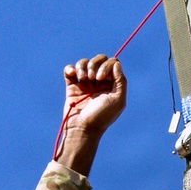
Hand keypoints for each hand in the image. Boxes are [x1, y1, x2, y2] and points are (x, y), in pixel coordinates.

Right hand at [57, 54, 125, 174]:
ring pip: (84, 63)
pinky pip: (70, 70)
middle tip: (93, 78)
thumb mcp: (118, 100)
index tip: (101, 79)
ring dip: (82, 66)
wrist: (82, 129)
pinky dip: (70, 69)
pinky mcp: (72, 87)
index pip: (112, 64)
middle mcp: (100, 83)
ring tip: (82, 77)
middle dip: (94, 64)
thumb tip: (116, 64)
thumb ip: (120, 81)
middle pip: (99, 60)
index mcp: (112, 85)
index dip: (106, 66)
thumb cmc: (102, 117)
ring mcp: (85, 84)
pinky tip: (73, 74)